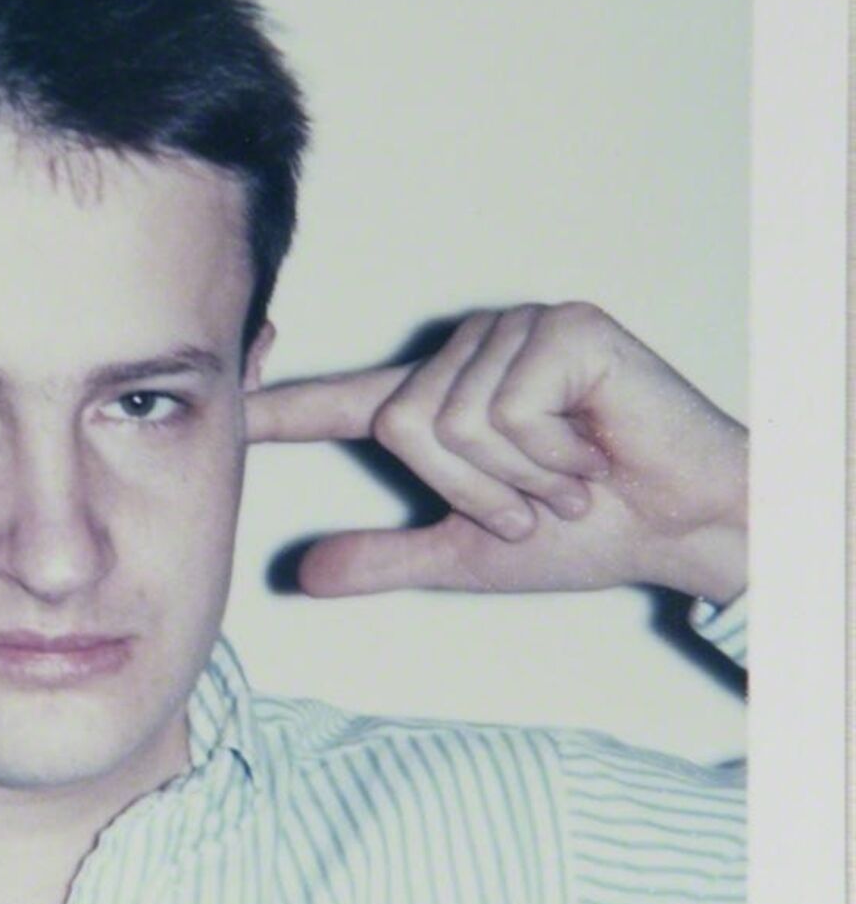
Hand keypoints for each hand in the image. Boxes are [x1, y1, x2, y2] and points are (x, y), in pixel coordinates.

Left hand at [244, 303, 747, 603]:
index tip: (217, 402)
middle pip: (401, 427)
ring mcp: (513, 333)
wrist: (685, 529)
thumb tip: (304, 574)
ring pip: (448, 422)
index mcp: (437, 401)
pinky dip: (548, 458)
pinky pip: (505, 411)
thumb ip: (385, 557)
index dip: (275, 408)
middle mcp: (466, 352)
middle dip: (473, 491)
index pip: (339, 404)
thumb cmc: (588, 531)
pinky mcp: (562, 329)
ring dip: (516, 480)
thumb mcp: (467, 551)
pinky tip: (593, 452)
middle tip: (537, 499)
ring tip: (568, 476)